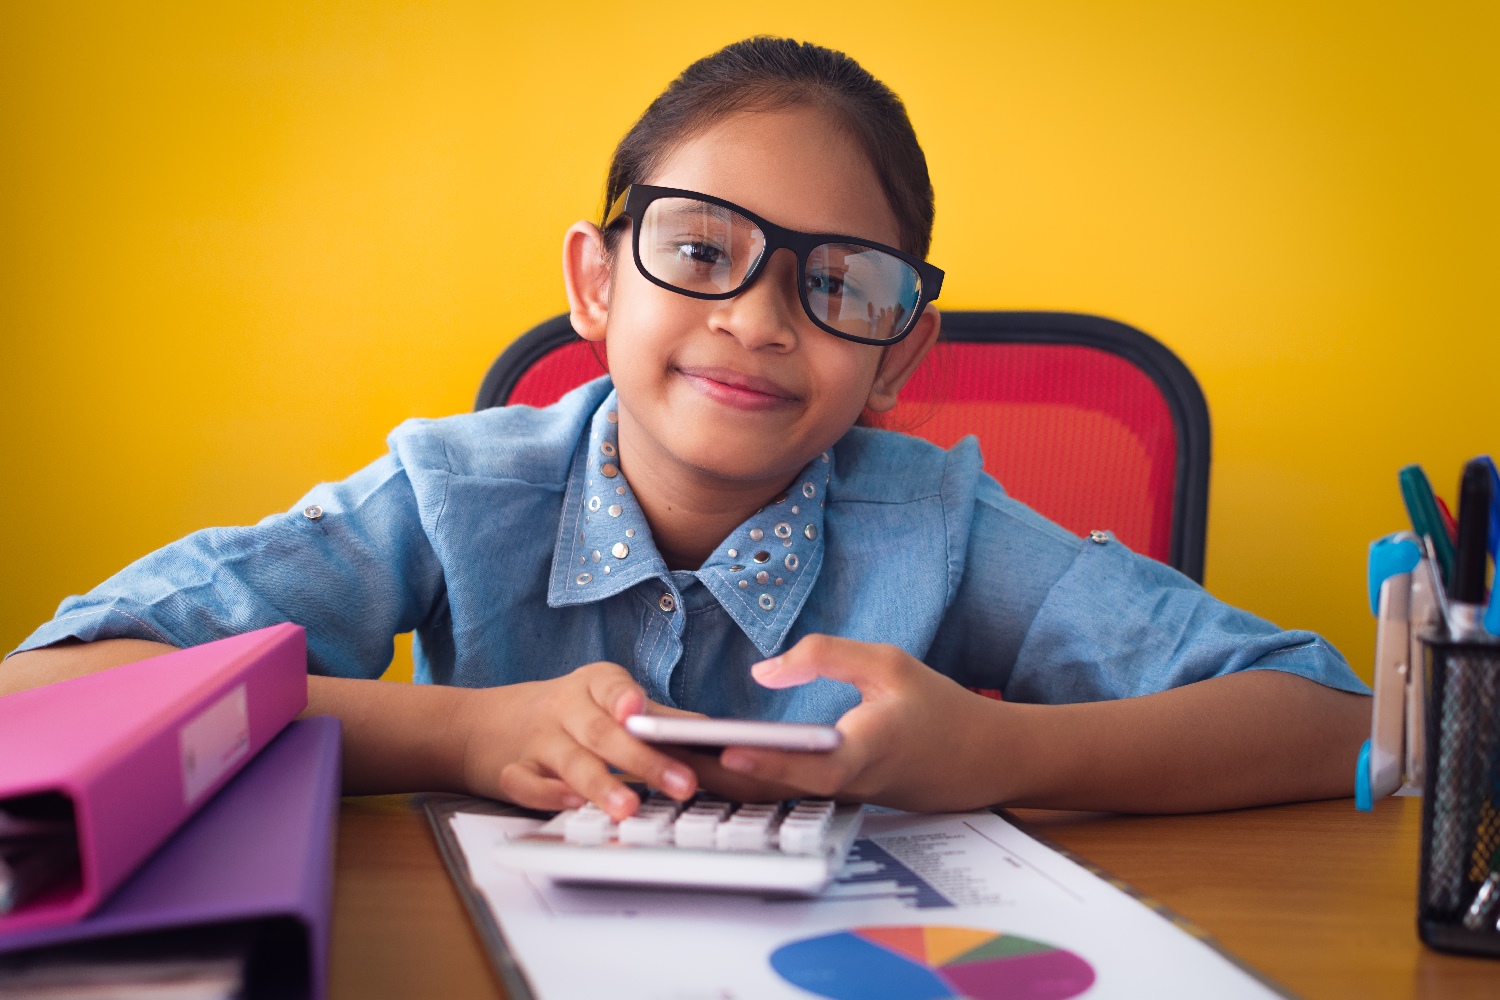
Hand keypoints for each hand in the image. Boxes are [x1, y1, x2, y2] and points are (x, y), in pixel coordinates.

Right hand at [458, 662, 699, 819]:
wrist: (483, 724)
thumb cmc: (566, 714)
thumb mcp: (609, 703)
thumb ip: (659, 719)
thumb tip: (714, 734)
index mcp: (591, 685)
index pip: (612, 688)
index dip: (626, 699)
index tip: (640, 712)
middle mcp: (563, 707)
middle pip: (602, 732)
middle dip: (643, 760)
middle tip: (682, 783)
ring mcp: (536, 741)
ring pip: (570, 762)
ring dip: (601, 785)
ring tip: (630, 807)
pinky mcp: (512, 771)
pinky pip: (527, 784)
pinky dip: (548, 795)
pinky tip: (571, 805)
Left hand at [688, 635, 1012, 810]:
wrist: (979, 760)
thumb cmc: (936, 707)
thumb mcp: (888, 663)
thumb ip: (826, 657)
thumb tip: (763, 673)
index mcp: (862, 754)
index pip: (805, 763)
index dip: (764, 759)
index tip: (722, 748)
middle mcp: (842, 786)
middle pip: (769, 788)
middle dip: (714, 773)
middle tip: (661, 753)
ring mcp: (834, 798)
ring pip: (768, 796)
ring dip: (718, 779)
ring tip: (665, 754)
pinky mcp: (831, 799)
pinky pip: (779, 794)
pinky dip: (740, 780)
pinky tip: (702, 761)